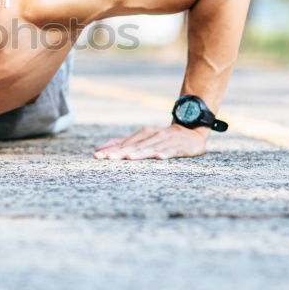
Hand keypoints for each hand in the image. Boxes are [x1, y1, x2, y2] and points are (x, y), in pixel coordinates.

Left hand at [93, 123, 207, 159]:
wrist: (191, 131)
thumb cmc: (163, 138)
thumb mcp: (143, 138)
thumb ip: (123, 143)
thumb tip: (99, 149)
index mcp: (143, 135)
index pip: (124, 143)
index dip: (111, 150)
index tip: (97, 156)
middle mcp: (152, 136)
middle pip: (134, 146)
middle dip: (120, 152)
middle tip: (107, 158)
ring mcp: (166, 140)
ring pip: (151, 148)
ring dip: (140, 153)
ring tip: (129, 158)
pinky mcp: (179, 146)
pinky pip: (172, 151)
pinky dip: (165, 153)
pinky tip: (159, 157)